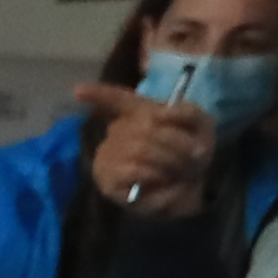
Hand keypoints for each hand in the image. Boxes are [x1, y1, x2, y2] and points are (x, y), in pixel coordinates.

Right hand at [71, 81, 213, 207]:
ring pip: (139, 149)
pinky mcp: (107, 180)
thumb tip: (160, 116)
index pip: (116, 99)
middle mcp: (117, 131)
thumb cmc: (191, 153)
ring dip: (170, 161)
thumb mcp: (200, 125)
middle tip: (197, 155)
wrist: (193, 187)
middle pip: (146, 126)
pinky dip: (156, 176)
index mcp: (137, 113)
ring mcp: (108, 156)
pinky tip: (163, 181)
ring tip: (182, 171)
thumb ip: (185, 113)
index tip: (77, 90)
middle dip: (177, 142)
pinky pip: (132, 171)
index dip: (98, 93)